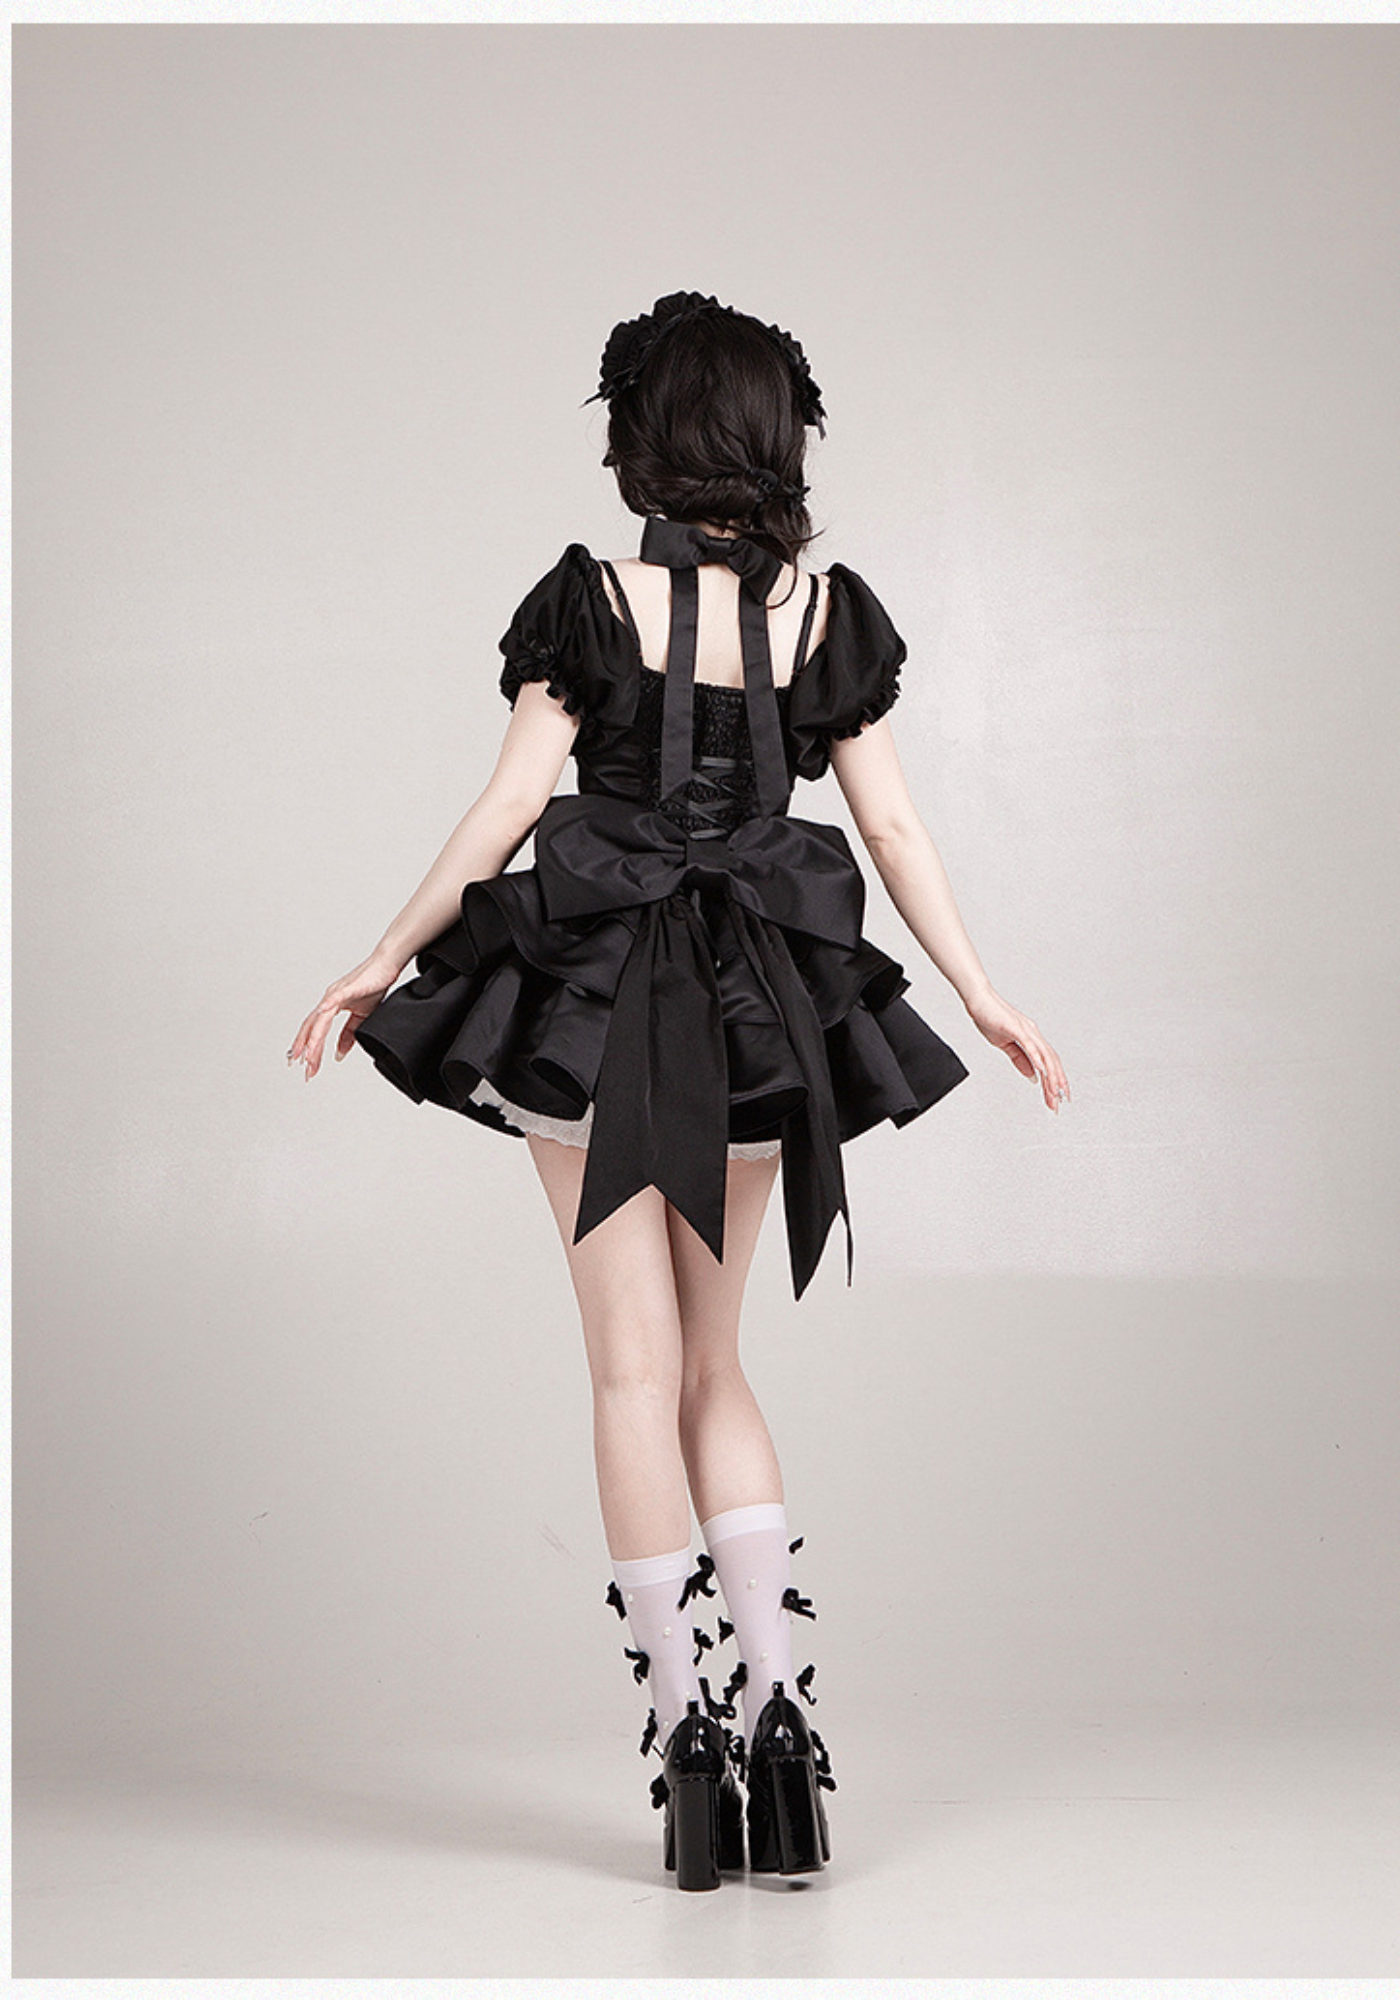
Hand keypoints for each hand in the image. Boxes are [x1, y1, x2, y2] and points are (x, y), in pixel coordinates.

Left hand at [287, 949, 404, 1079]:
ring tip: (309, 1058)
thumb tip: (338, 1053)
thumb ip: (349, 1035)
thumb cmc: (374, 984)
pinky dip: (322, 1019)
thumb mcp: (362, 1016)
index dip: (307, 1047)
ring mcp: (334, 995)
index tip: (305, 1065)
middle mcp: (328, 1000)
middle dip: (305, 1050)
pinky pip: (330, 1007)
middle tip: (303, 1069)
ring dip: (312, 1041)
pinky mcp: (343, 990)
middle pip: (310, 1028)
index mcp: (330, 1006)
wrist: (386, 966)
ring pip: (317, 1021)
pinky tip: (317, 1030)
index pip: (314, 1030)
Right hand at [964, 988, 1069, 1112]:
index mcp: (1031, 1038)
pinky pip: (1029, 1045)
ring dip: (1051, 1076)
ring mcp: (1026, 1030)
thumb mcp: (1005, 1044)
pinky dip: (1037, 1059)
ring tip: (1054, 1092)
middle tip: (1059, 1102)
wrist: (978, 1000)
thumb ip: (1020, 1060)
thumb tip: (1033, 1076)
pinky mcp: (1016, 1028)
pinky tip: (1041, 1071)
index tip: (1057, 1096)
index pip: (1048, 1062)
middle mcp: (1033, 1034)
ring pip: (1044, 1056)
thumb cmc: (990, 1017)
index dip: (1055, 1080)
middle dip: (1056, 1084)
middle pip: (1051, 1061)